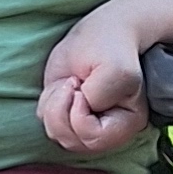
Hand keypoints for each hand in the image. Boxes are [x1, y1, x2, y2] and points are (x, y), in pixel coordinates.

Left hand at [38, 13, 147, 155]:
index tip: (82, 84)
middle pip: (72, 141)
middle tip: (73, 82)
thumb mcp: (116, 70)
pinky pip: (45, 120)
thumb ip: (99, 96)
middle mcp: (107, 131)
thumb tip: (79, 107)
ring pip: (56, 134)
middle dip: (61, 109)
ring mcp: (85, 125)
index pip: (94, 138)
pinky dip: (47, 100)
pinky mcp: (66, 114)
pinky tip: (62, 85)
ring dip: (53, 103)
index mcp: (126, 124)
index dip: (79, 114)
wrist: (102, 31)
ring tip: (70, 82)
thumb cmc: (111, 48)